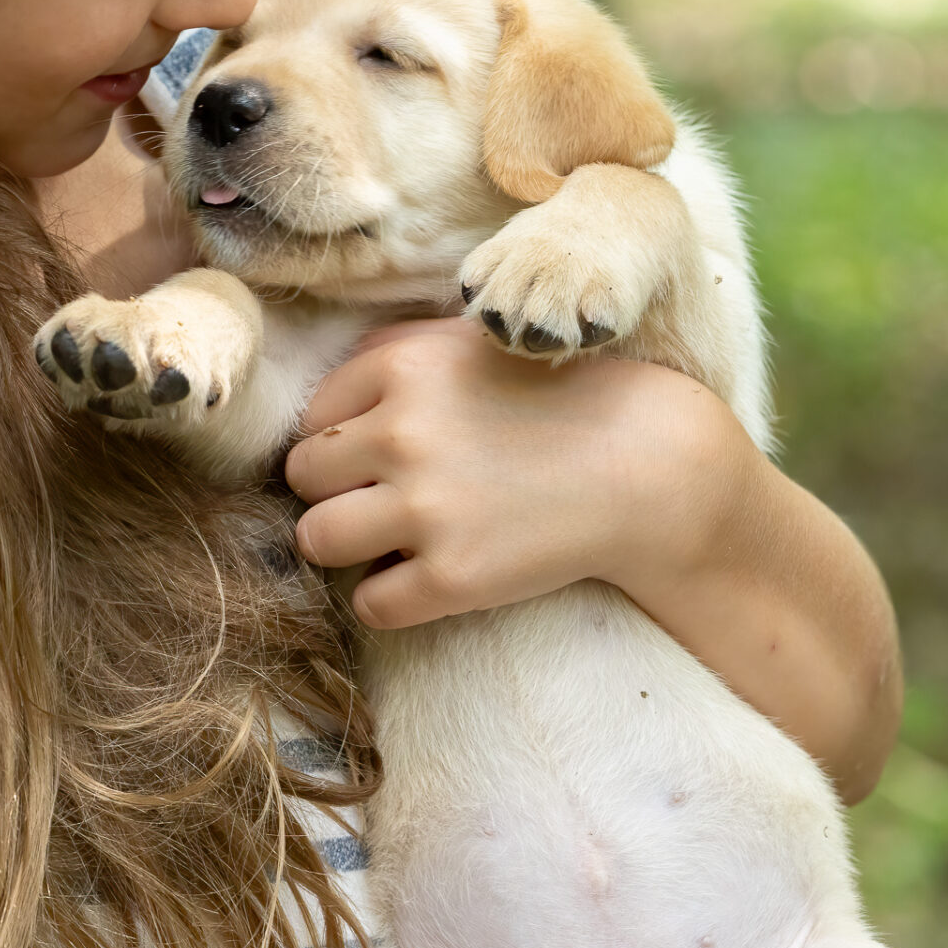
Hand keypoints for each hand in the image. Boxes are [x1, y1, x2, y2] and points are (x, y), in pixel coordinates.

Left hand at [283, 316, 746, 630]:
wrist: (645, 465)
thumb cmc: (552, 397)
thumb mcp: (469, 343)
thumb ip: (392, 352)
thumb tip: (319, 399)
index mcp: (402, 367)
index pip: (312, 415)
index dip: (340, 438)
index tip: (377, 452)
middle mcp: (402, 433)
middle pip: (301, 475)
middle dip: (334, 488)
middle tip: (378, 495)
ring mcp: (426, 508)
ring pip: (316, 539)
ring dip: (343, 543)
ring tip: (384, 539)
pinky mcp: (453, 577)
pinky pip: (369, 603)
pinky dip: (388, 598)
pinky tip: (423, 578)